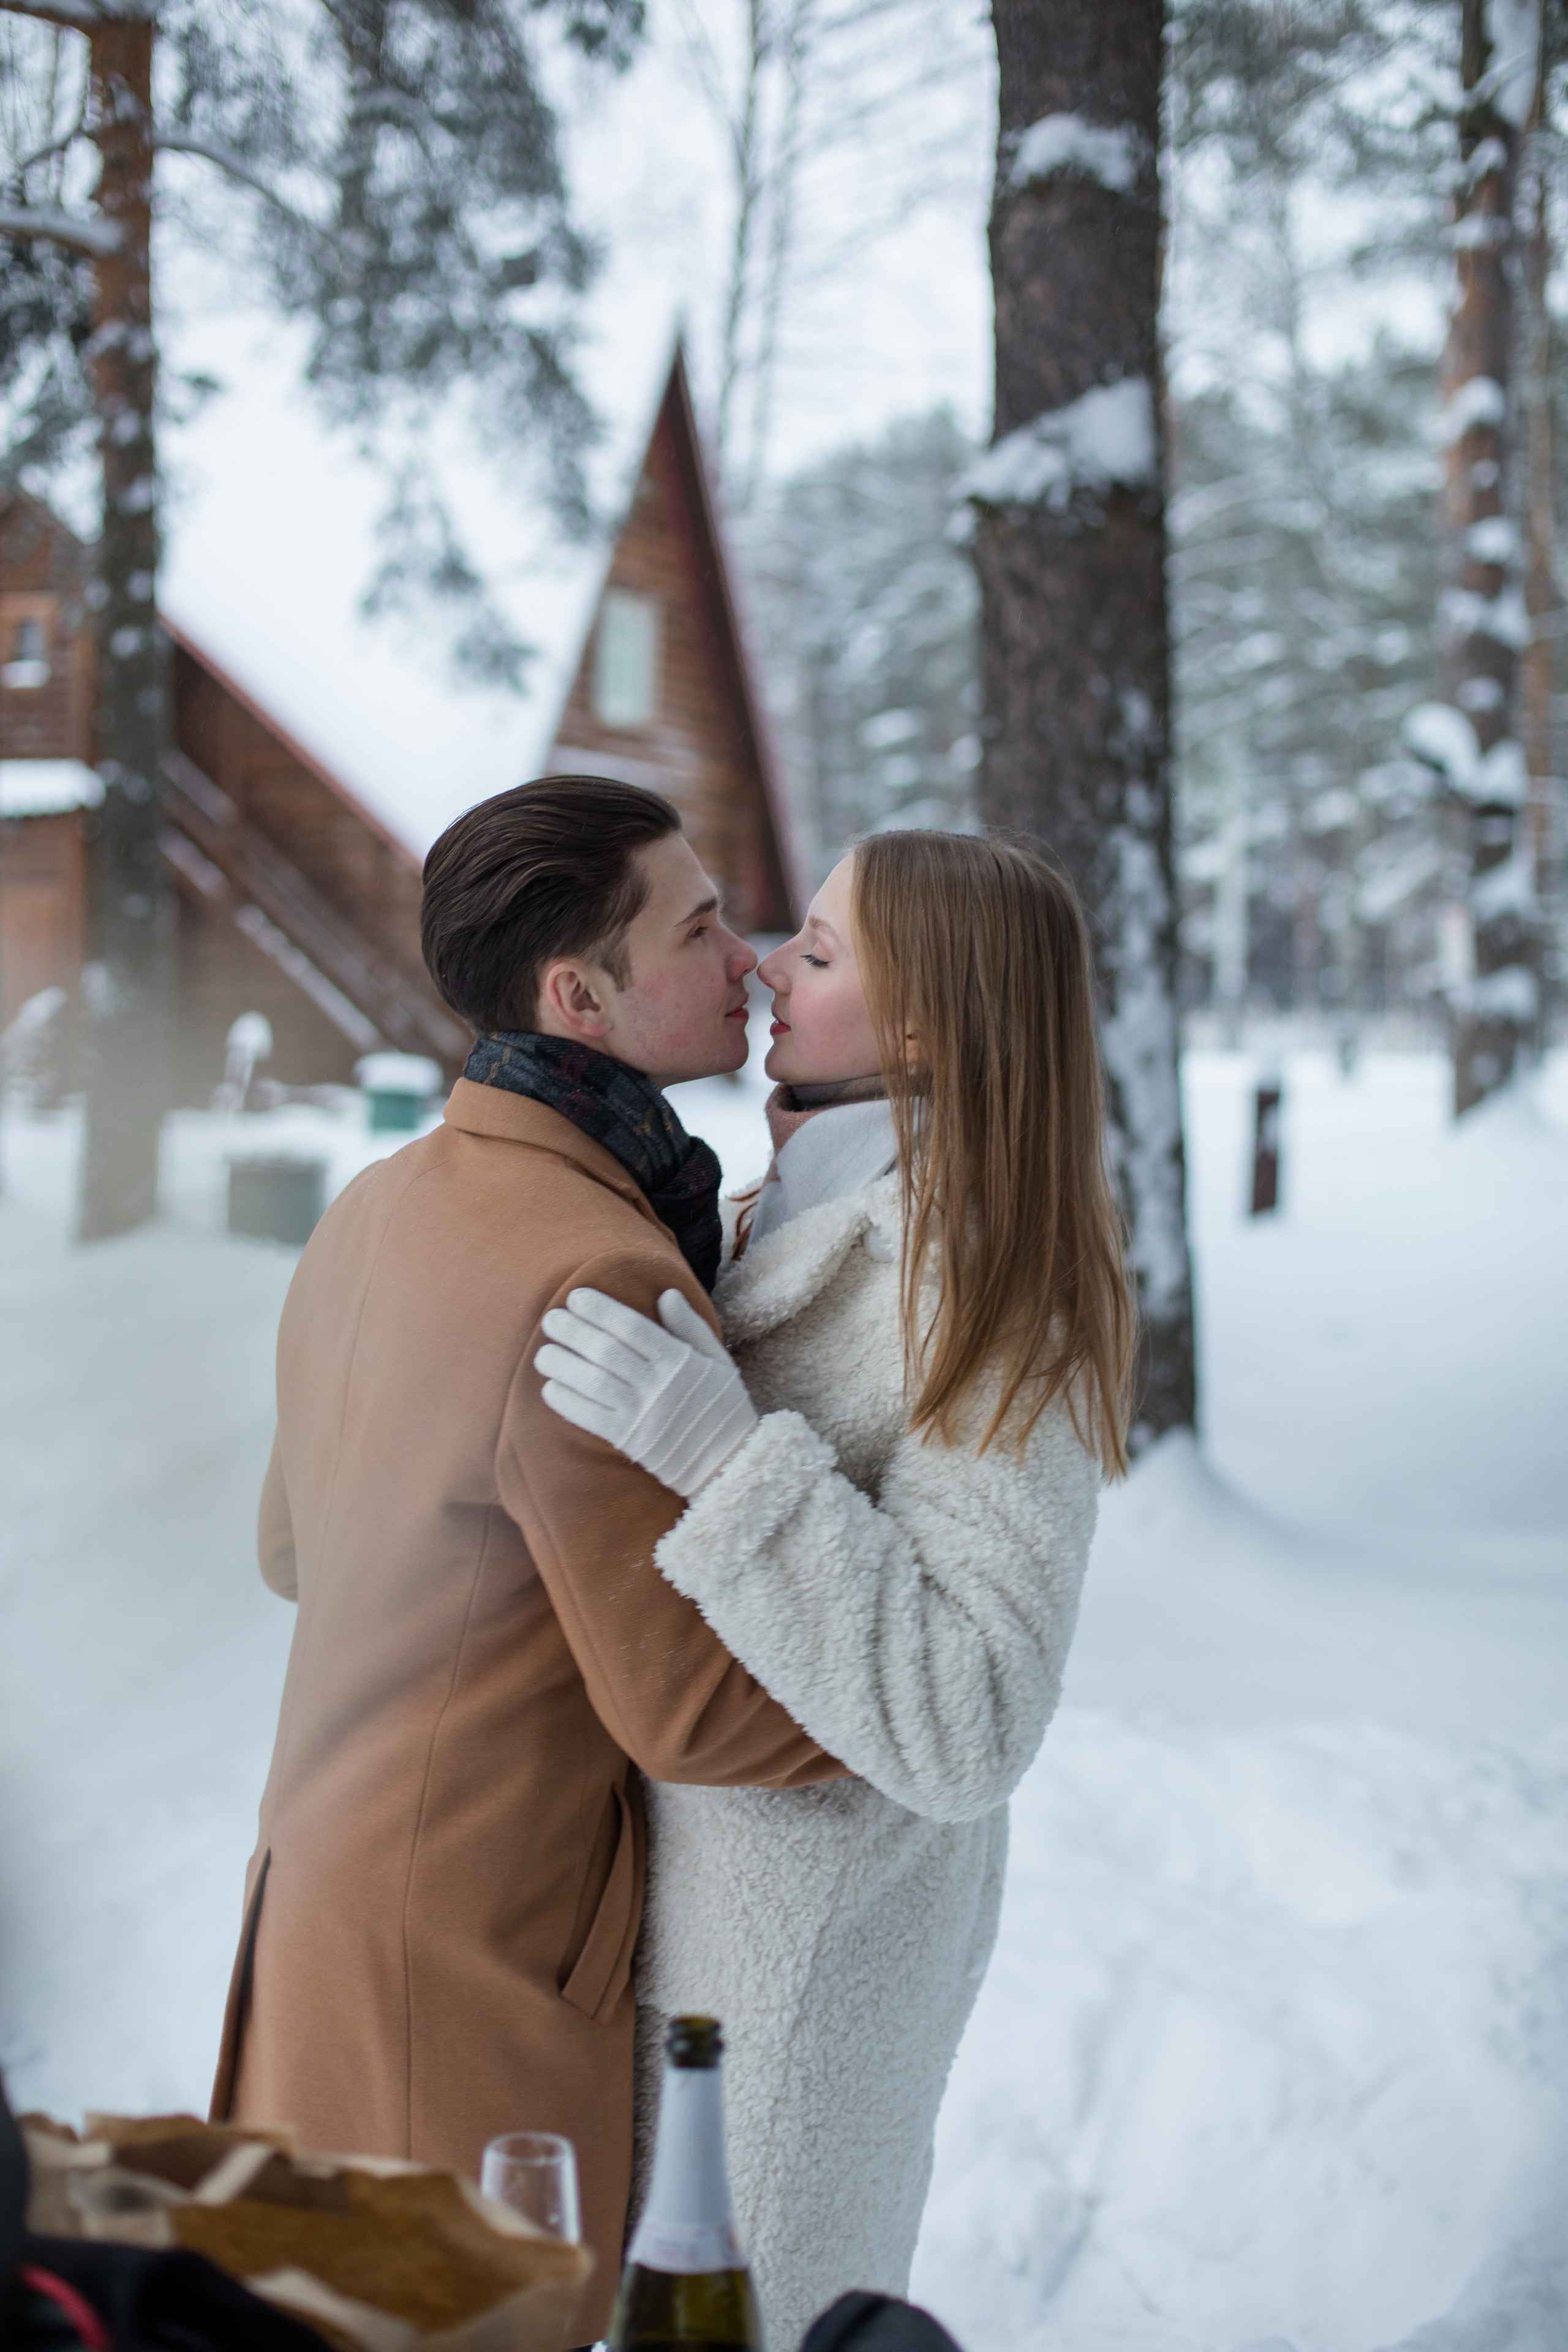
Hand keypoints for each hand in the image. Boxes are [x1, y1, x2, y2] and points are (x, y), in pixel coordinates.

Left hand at [535, 1287, 758, 1498]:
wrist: (730, 1464)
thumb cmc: (723, 1407)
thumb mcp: (719, 1361)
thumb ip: (691, 1327)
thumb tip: (666, 1294)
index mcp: (679, 1361)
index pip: (632, 1327)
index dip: (601, 1310)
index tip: (576, 1296)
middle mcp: (658, 1385)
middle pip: (606, 1351)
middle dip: (574, 1332)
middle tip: (550, 1318)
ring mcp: (642, 1414)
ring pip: (593, 1382)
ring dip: (563, 1365)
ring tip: (543, 1352)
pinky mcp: (630, 1441)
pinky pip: (591, 1418)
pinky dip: (568, 1402)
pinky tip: (550, 1388)